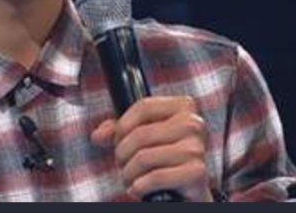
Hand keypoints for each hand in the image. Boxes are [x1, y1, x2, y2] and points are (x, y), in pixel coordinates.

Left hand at [90, 96, 211, 201]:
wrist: (189, 185)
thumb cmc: (164, 156)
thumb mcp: (143, 136)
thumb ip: (118, 130)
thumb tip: (99, 135)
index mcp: (183, 106)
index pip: (144, 106)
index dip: (123, 125)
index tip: (117, 139)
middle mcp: (194, 123)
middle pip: (141, 134)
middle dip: (123, 154)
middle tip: (123, 164)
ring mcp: (196, 148)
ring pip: (144, 158)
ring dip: (129, 173)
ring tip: (130, 178)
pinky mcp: (196, 172)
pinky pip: (155, 177)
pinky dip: (140, 187)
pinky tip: (139, 188)